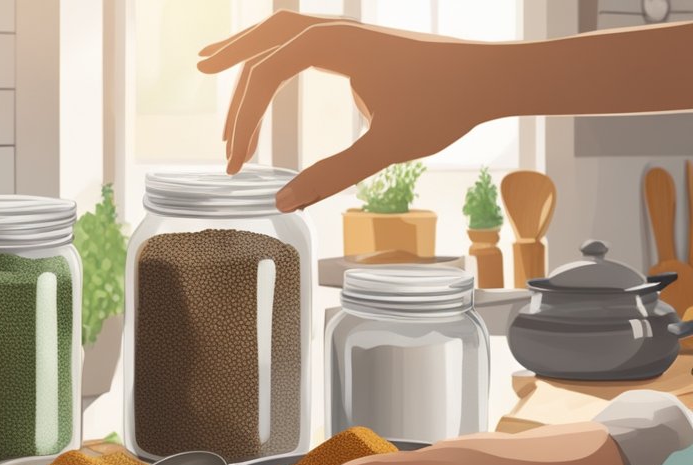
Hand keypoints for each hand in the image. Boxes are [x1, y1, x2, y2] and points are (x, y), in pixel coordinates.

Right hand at [198, 12, 692, 211]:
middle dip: (232, 64)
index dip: (244, 117)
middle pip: (266, 36)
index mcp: (337, 46)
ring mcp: (351, 32)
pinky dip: (277, 48)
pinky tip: (273, 68)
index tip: (236, 161)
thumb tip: (282, 204)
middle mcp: (339, 30)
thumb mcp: (386, 148)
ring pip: (283, 28)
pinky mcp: (363, 42)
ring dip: (249, 47)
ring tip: (214, 61)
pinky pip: (304, 35)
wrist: (497, 76)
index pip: (267, 74)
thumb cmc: (446, 106)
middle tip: (200, 75)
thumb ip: (331, 175)